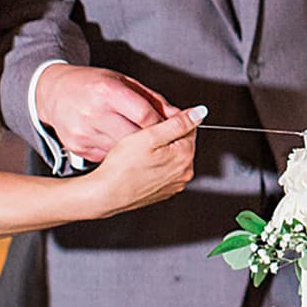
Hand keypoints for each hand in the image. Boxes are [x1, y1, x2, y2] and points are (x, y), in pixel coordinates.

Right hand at [36, 65, 173, 162]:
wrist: (53, 93)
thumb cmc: (90, 84)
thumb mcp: (122, 81)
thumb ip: (151, 99)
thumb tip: (178, 115)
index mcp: (107, 91)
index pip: (145, 115)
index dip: (164, 124)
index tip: (174, 128)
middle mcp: (93, 113)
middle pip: (136, 137)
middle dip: (154, 141)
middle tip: (162, 140)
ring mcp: (84, 133)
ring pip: (124, 152)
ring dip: (138, 151)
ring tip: (142, 144)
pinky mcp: (78, 148)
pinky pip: (109, 156)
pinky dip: (120, 155)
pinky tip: (120, 147)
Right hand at [84, 105, 205, 217]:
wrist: (106, 194)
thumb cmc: (122, 167)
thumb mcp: (149, 135)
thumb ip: (178, 123)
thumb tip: (199, 113)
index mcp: (185, 155)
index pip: (190, 126)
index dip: (171, 118)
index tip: (155, 121)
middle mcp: (185, 172)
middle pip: (183, 141)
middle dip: (167, 135)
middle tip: (144, 136)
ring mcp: (175, 184)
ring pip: (173, 156)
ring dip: (161, 150)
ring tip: (139, 151)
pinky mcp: (164, 191)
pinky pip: (164, 170)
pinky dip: (155, 164)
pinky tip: (140, 164)